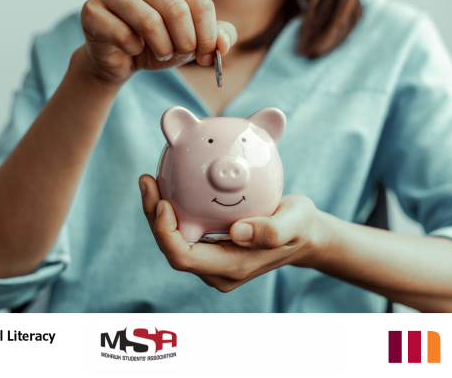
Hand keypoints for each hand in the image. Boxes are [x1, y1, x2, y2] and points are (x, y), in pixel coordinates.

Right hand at [79, 0, 236, 82]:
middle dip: (185, 42)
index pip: (200, 2)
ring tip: (162, 55)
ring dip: (162, 47)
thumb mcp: (191, 42)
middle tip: (182, 56)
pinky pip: (122, 34)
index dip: (208, 35)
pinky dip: (134, 50)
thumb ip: (215, 37)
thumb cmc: (155, 45)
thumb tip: (223, 44)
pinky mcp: (92, 11)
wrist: (117, 60)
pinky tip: (133, 51)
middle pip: (176, 10)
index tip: (206, 56)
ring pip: (149, 21)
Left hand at [138, 174, 328, 291]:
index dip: (165, 233)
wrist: (303, 234)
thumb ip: (272, 230)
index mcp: (231, 268)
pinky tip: (166, 184)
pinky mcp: (210, 248)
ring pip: (173, 240)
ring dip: (156, 213)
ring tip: (150, 180)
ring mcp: (211, 262)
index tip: (163, 202)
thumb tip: (237, 232)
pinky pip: (182, 231)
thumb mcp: (295, 222)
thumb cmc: (300, 226)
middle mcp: (215, 270)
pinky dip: (171, 210)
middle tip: (147, 181)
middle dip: (153, 217)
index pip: (183, 257)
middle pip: (171, 249)